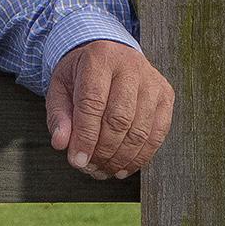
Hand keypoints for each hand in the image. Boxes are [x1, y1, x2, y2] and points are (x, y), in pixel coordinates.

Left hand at [46, 40, 174, 179]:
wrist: (110, 54)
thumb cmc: (82, 75)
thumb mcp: (60, 88)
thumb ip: (59, 116)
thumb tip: (61, 144)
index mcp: (99, 59)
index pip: (93, 103)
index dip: (85, 137)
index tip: (77, 160)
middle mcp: (130, 67)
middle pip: (119, 119)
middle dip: (103, 150)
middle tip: (89, 168)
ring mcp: (152, 81)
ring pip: (140, 130)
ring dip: (121, 158)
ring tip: (103, 170)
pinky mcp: (166, 95)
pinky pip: (158, 133)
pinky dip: (141, 156)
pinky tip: (123, 167)